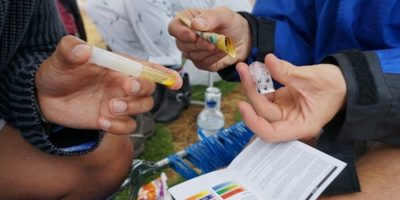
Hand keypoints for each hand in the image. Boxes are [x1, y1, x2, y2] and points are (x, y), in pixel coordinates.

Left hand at [35, 36, 181, 134]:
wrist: (45, 98)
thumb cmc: (58, 73)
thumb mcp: (61, 57)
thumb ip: (70, 49)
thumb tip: (82, 50)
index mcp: (119, 66)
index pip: (146, 68)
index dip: (164, 74)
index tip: (174, 81)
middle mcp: (123, 84)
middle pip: (149, 89)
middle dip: (142, 89)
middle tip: (126, 88)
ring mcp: (119, 103)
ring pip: (143, 108)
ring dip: (132, 108)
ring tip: (110, 106)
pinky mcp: (112, 120)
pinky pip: (128, 126)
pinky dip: (120, 126)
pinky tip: (102, 121)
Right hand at [168, 7, 250, 71]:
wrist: (244, 39)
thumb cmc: (231, 23)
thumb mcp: (224, 15)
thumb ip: (210, 17)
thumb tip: (195, 24)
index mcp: (188, 21)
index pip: (173, 28)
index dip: (181, 33)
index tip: (194, 35)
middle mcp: (187, 37)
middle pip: (182, 45)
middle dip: (199, 44)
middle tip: (214, 42)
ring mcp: (193, 51)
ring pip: (192, 56)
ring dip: (210, 51)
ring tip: (223, 44)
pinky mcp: (201, 63)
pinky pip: (203, 64)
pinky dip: (215, 58)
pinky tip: (222, 51)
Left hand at [237, 54, 346, 141]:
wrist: (344, 81)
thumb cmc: (334, 85)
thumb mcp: (312, 77)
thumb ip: (288, 72)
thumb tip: (268, 60)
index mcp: (300, 126)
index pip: (271, 133)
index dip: (254, 122)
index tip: (242, 105)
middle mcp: (289, 122)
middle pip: (263, 114)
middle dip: (251, 92)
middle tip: (244, 70)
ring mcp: (284, 112)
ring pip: (261, 104)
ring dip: (252, 87)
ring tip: (245, 68)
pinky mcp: (281, 101)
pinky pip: (265, 95)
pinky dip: (259, 83)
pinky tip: (255, 71)